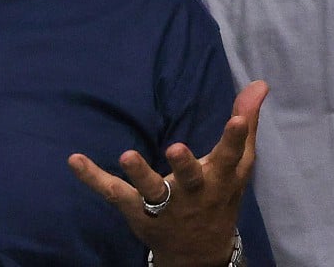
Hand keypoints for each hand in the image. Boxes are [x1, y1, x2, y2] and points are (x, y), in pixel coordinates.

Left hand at [68, 80, 267, 266]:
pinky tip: (74, 160)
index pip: (231, 158)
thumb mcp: (237, 166)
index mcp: (219, 179)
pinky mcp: (137, 212)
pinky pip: (113, 193)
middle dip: (185, 165)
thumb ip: (246, 124)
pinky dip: (92, 178)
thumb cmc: (219, 197)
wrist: (200, 254)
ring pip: (151, 191)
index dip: (235, 138)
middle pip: (189, 180)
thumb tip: (259, 83)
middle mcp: (192, 195)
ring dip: (140, 174)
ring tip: (126, 154)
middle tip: (176, 148)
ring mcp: (164, 206)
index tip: (237, 118)